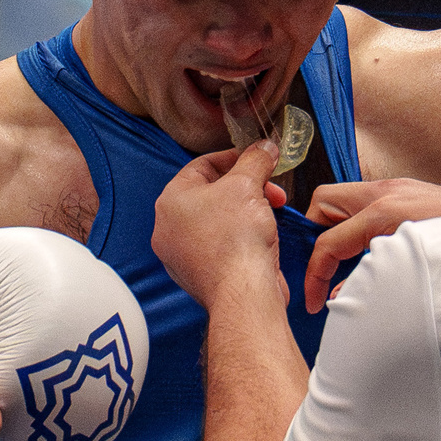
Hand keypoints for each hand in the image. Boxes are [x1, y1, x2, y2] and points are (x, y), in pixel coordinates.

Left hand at [153, 142, 289, 312]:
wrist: (244, 292)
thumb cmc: (237, 240)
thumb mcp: (248, 184)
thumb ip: (255, 160)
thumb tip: (264, 148)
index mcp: (170, 201)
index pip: (202, 165)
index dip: (235, 157)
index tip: (257, 158)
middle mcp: (170, 228)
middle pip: (212, 193)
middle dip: (247, 187)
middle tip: (271, 188)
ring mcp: (183, 255)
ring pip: (218, 220)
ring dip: (247, 211)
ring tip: (270, 212)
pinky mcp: (201, 275)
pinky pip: (222, 245)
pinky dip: (242, 236)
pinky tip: (262, 237)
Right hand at [301, 179, 440, 312]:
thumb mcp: (411, 277)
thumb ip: (372, 285)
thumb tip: (342, 301)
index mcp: (384, 211)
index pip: (327, 241)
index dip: (314, 275)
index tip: (314, 301)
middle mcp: (389, 192)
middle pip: (325, 201)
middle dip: (314, 235)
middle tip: (320, 268)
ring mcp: (401, 189)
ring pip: (346, 201)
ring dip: (337, 230)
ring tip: (341, 264)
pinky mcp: (412, 194)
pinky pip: (369, 205)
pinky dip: (359, 227)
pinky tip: (371, 253)